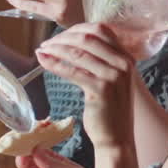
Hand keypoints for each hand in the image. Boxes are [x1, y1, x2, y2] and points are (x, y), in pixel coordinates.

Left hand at [35, 23, 134, 150]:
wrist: (118, 137)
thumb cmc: (109, 107)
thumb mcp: (110, 78)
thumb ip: (99, 60)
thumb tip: (71, 43)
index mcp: (126, 57)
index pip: (100, 30)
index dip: (76, 29)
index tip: (59, 35)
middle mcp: (123, 63)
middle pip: (87, 38)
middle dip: (62, 38)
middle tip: (46, 43)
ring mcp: (114, 76)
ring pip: (78, 53)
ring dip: (55, 49)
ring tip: (41, 50)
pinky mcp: (101, 89)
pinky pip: (72, 71)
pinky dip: (54, 64)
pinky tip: (43, 61)